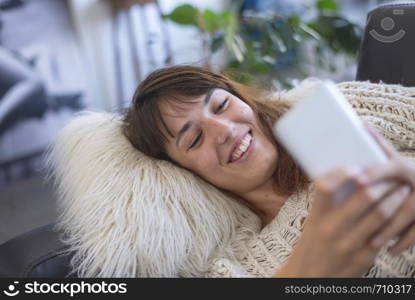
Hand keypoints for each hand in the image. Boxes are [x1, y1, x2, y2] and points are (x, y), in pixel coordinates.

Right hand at [276, 165, 392, 276]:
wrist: (310, 277)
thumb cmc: (313, 245)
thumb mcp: (313, 223)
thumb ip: (329, 205)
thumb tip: (353, 180)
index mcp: (316, 216)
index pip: (325, 187)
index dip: (342, 173)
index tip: (355, 166)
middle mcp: (331, 228)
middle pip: (364, 196)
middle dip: (383, 183)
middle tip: (392, 176)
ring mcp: (349, 243)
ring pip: (381, 214)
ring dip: (395, 198)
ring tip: (401, 190)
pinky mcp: (364, 257)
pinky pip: (385, 234)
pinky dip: (395, 220)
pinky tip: (399, 214)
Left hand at [360, 122, 414, 254]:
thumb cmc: (407, 171)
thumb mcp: (396, 156)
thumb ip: (379, 144)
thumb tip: (360, 123)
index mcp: (405, 166)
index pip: (391, 167)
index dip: (375, 172)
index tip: (357, 180)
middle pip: (400, 198)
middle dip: (380, 211)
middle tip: (358, 221)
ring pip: (409, 218)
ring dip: (390, 231)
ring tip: (372, 243)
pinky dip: (405, 242)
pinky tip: (390, 250)